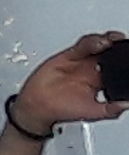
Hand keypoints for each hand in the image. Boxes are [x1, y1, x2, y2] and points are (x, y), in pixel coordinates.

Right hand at [14, 35, 128, 137]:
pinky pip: (82, 45)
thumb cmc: (62, 111)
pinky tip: (98, 43)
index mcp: (101, 83)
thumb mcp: (91, 113)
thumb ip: (110, 109)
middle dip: (118, 47)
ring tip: (111, 42)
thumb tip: (126, 105)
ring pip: (98, 46)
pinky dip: (91, 41)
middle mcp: (92, 71)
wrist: (36, 107)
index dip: (124, 61)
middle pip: (109, 53)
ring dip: (107, 41)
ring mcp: (81, 62)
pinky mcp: (69, 56)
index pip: (118, 68)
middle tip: (122, 44)